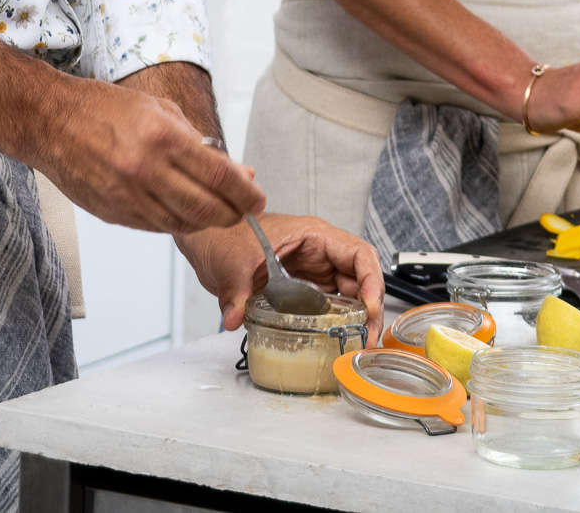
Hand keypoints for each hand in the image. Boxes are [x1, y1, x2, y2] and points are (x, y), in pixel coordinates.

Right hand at [0, 2, 265, 235]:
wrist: (49, 121)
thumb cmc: (103, 108)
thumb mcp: (159, 110)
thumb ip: (197, 142)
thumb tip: (234, 169)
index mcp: (163, 138)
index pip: (220, 177)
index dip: (247, 194)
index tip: (259, 198)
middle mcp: (147, 171)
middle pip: (207, 210)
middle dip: (233, 213)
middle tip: (244, 209)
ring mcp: (128, 197)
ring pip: (183, 224)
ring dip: (206, 221)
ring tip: (217, 210)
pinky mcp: (114, 214)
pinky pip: (157, 227)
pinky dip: (177, 222)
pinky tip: (184, 211)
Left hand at [177, 213, 384, 339]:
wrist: (208, 239)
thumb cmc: (224, 235)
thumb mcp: (231, 262)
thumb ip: (235, 290)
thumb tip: (235, 318)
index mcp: (312, 235)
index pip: (358, 253)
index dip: (370, 280)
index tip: (369, 308)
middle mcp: (319, 252)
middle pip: (361, 276)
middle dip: (371, 307)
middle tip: (369, 337)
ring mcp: (313, 270)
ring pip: (351, 292)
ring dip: (360, 317)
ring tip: (360, 344)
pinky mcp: (304, 288)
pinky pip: (332, 303)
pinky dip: (341, 322)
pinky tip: (341, 340)